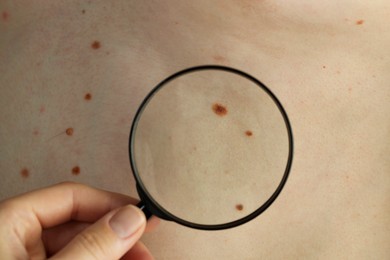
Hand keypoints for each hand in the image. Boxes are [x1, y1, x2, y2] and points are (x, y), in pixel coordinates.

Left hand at [0, 182, 158, 258]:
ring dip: (114, 252)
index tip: (140, 215)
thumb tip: (129, 220)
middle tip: (144, 247)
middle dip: (118, 236)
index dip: (111, 203)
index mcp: (7, 223)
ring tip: (141, 259)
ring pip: (81, 246)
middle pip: (79, 223)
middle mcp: (15, 238)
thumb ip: (90, 247)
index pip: (71, 196)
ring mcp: (25, 258)